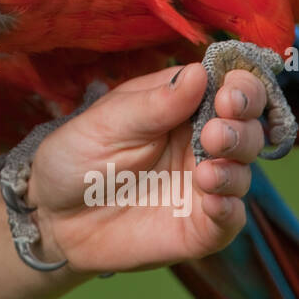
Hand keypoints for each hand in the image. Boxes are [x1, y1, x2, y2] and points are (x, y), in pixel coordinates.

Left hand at [26, 63, 267, 274]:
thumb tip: (199, 73)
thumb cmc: (76, 157)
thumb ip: (154, 103)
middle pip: (246, 127)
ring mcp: (202, 185)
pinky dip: (230, 209)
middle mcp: (199, 143)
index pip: (227, 88)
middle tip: (216, 131)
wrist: (53, 216)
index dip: (239, 86)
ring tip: (207, 171)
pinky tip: (213, 201)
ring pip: (243, 171)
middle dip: (241, 126)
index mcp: (180, 106)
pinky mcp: (199, 226)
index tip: (230, 92)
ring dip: (234, 167)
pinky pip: (231, 218)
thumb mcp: (107, 122)